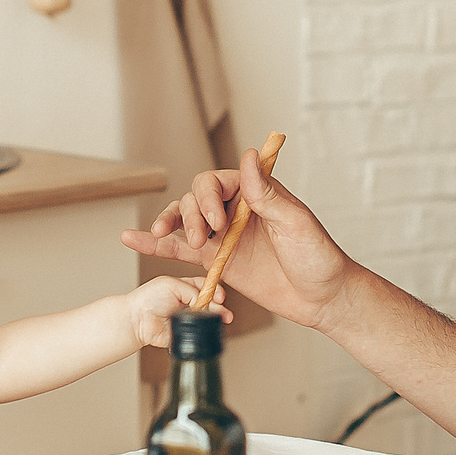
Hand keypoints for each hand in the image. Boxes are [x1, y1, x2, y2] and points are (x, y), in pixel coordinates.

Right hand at [120, 150, 356, 331]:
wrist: (322, 297)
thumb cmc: (318, 257)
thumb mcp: (296, 223)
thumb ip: (268, 194)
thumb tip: (249, 156)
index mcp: (254, 193)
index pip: (216, 181)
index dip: (208, 198)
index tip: (217, 222)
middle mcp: (234, 210)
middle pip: (195, 199)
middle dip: (191, 215)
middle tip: (204, 239)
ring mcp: (222, 235)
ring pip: (185, 220)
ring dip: (172, 225)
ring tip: (164, 236)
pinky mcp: (216, 260)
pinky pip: (181, 250)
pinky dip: (157, 245)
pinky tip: (132, 240)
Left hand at [125, 275, 226, 348]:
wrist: (137, 320)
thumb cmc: (149, 299)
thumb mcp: (172, 285)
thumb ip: (192, 291)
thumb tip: (206, 302)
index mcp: (185, 288)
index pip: (206, 287)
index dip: (215, 290)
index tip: (220, 296)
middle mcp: (188, 303)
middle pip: (211, 304)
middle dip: (219, 307)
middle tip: (222, 311)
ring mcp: (188, 319)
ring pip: (208, 319)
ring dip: (216, 320)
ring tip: (221, 320)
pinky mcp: (186, 333)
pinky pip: (200, 334)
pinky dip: (206, 332)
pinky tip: (210, 330)